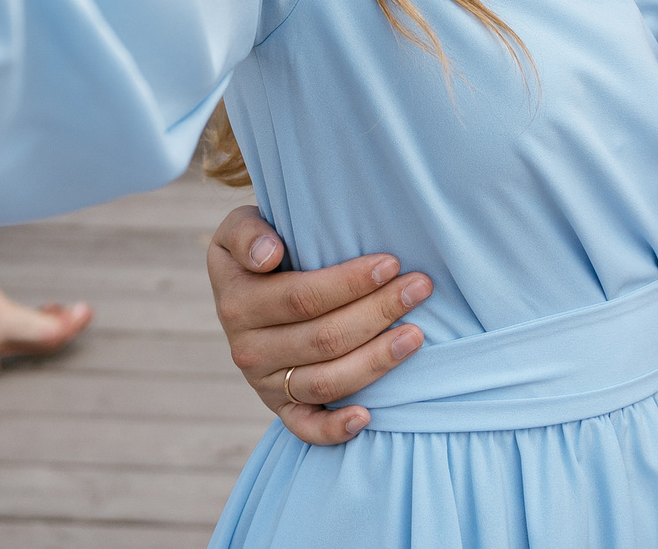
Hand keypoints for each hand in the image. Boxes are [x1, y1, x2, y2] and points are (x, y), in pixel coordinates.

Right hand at [206, 206, 432, 445]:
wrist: (243, 293)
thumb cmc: (258, 252)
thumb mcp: (237, 228)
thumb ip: (247, 233)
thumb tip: (268, 257)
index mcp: (238, 304)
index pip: (302, 297)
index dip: (349, 282)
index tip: (391, 263)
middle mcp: (248, 350)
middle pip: (324, 339)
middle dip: (378, 312)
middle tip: (419, 288)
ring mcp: (265, 384)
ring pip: (325, 382)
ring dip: (375, 361)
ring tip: (416, 335)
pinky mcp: (280, 408)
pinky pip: (305, 428)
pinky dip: (334, 429)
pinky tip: (368, 416)